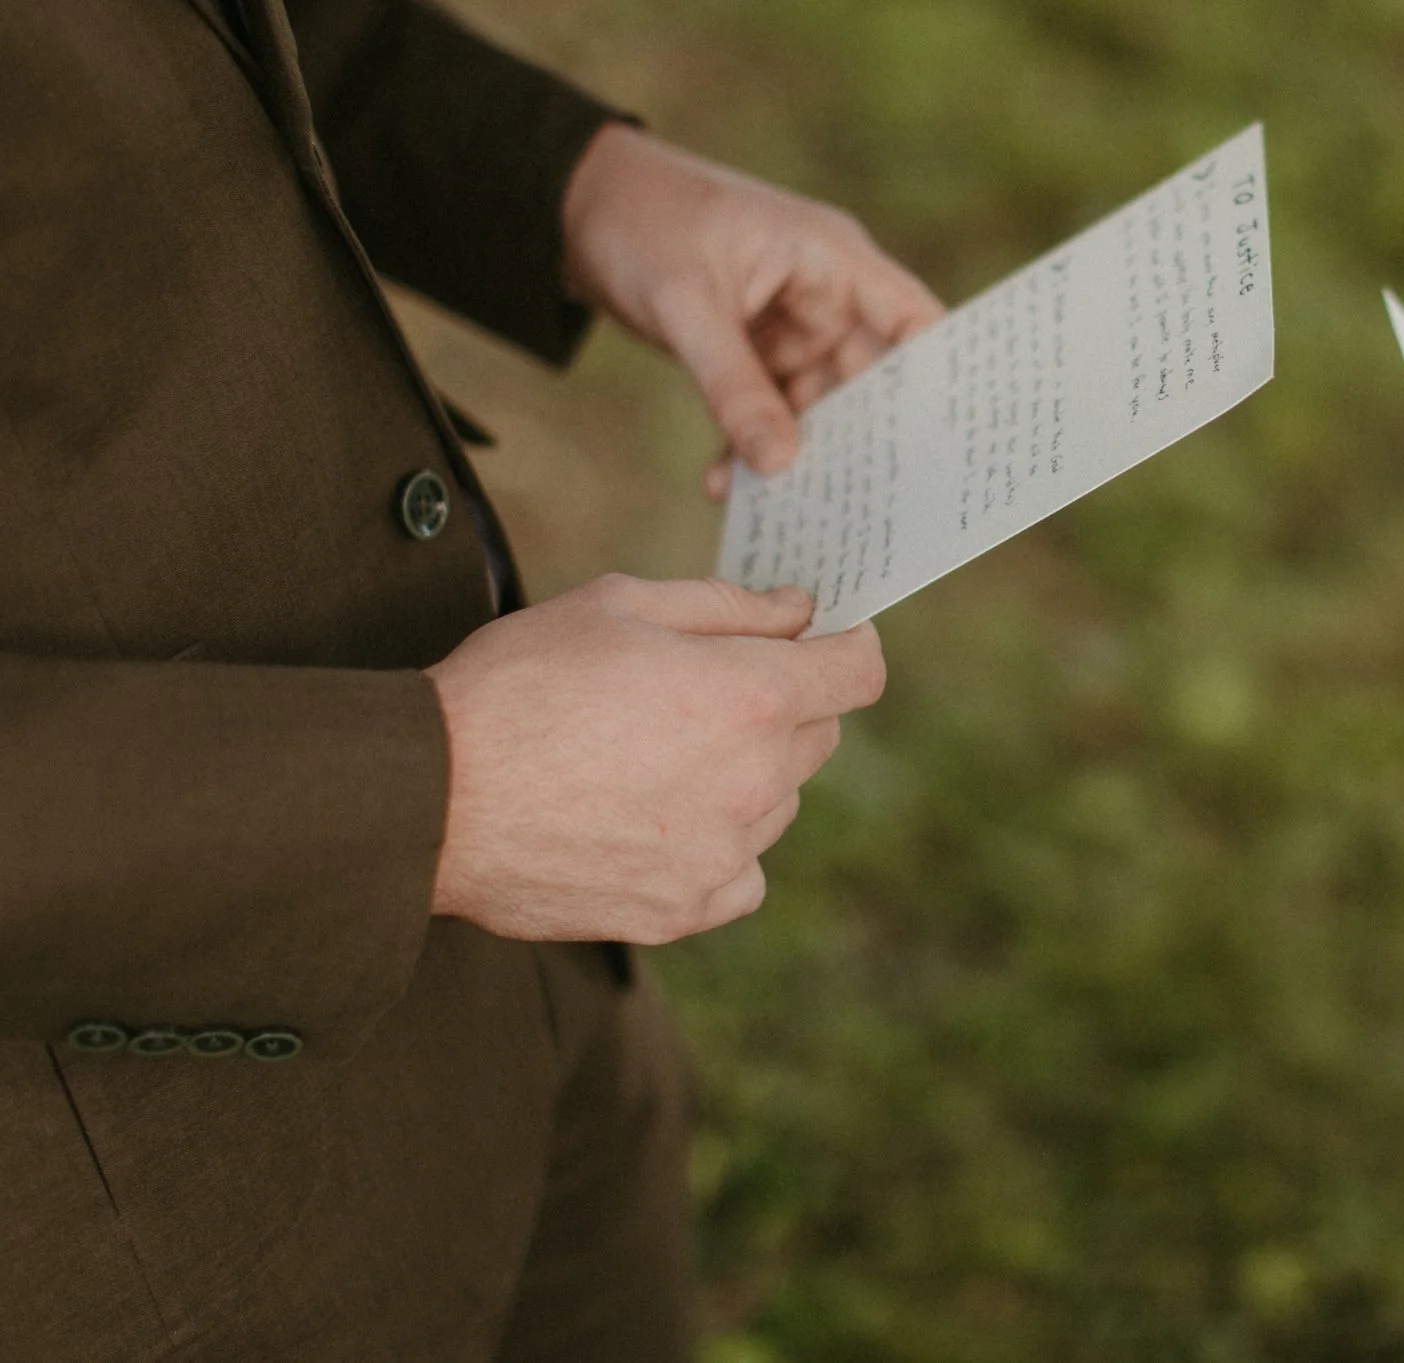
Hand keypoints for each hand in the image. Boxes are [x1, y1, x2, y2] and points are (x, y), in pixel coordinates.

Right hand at [424, 576, 885, 943]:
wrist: (431, 797)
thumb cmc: (519, 682)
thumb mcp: (620, 604)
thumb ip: (729, 605)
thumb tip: (798, 611)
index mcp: (750, 695)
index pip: (860, 671)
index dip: (845, 647)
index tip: (820, 643)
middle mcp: (754, 781)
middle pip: (818, 735)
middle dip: (781, 706)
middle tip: (698, 694)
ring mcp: (723, 854)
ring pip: (777, 805)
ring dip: (744, 778)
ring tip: (651, 759)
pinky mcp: (684, 910)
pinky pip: (740, 875)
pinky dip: (715, 849)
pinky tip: (652, 822)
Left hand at [560, 123, 943, 495]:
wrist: (571, 204)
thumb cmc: (641, 222)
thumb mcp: (688, 305)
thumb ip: (734, 386)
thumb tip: (780, 466)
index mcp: (832, 260)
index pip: (915, 321)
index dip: (941, 380)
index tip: (948, 449)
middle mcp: (823, 295)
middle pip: (870, 379)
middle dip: (863, 441)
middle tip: (862, 509)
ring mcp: (788, 324)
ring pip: (815, 406)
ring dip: (796, 454)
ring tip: (781, 509)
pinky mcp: (751, 349)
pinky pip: (767, 410)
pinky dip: (749, 446)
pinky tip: (723, 485)